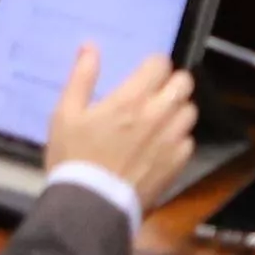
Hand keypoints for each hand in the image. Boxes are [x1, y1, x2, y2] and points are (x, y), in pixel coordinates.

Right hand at [39, 40, 201, 200]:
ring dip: (177, 110)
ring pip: (190, 111)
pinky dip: (178, 139)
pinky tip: (161, 146)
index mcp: (132, 99)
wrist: (89, 207)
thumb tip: (90, 47)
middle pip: (184, 82)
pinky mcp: (177, 164)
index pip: (161, 64)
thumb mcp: (65, 115)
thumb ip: (81, 78)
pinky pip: (188, 141)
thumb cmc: (74, 158)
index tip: (144, 74)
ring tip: (159, 120)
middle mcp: (158, 115)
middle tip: (155, 94)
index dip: (153, 66)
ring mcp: (171, 140)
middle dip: (171, 83)